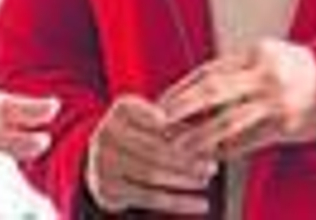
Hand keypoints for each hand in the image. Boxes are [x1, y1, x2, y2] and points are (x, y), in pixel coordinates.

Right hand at [85, 94, 214, 214]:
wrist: (105, 165)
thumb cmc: (141, 139)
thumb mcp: (154, 125)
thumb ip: (177, 130)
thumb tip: (213, 144)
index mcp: (121, 111)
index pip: (155, 118)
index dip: (177, 127)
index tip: (202, 135)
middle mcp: (106, 133)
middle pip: (154, 149)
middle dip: (187, 160)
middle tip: (212, 166)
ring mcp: (102, 162)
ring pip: (152, 174)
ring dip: (184, 180)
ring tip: (205, 181)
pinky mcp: (107, 189)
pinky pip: (149, 198)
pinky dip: (178, 202)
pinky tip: (200, 204)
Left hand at [158, 38, 315, 160]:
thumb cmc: (302, 71)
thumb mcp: (270, 57)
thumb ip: (238, 68)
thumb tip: (198, 87)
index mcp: (257, 53)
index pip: (209, 70)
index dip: (183, 87)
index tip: (162, 101)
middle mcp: (265, 75)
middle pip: (212, 90)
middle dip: (182, 106)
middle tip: (160, 120)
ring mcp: (276, 101)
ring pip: (228, 120)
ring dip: (200, 136)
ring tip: (181, 146)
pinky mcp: (286, 125)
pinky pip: (249, 140)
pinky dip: (228, 149)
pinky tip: (213, 155)